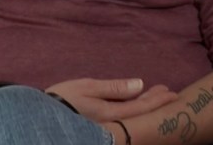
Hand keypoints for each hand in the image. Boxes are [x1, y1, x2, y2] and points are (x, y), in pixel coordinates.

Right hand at [46, 78, 177, 121]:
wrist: (41, 117)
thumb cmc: (62, 99)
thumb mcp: (87, 87)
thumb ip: (114, 87)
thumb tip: (140, 84)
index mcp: (112, 114)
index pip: (142, 107)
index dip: (157, 100)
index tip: (171, 93)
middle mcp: (113, 124)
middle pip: (140, 114)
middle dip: (154, 103)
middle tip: (169, 93)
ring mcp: (107, 128)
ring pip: (132, 118)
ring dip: (144, 106)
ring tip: (154, 97)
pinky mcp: (100, 127)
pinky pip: (123, 119)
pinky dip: (132, 110)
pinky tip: (134, 104)